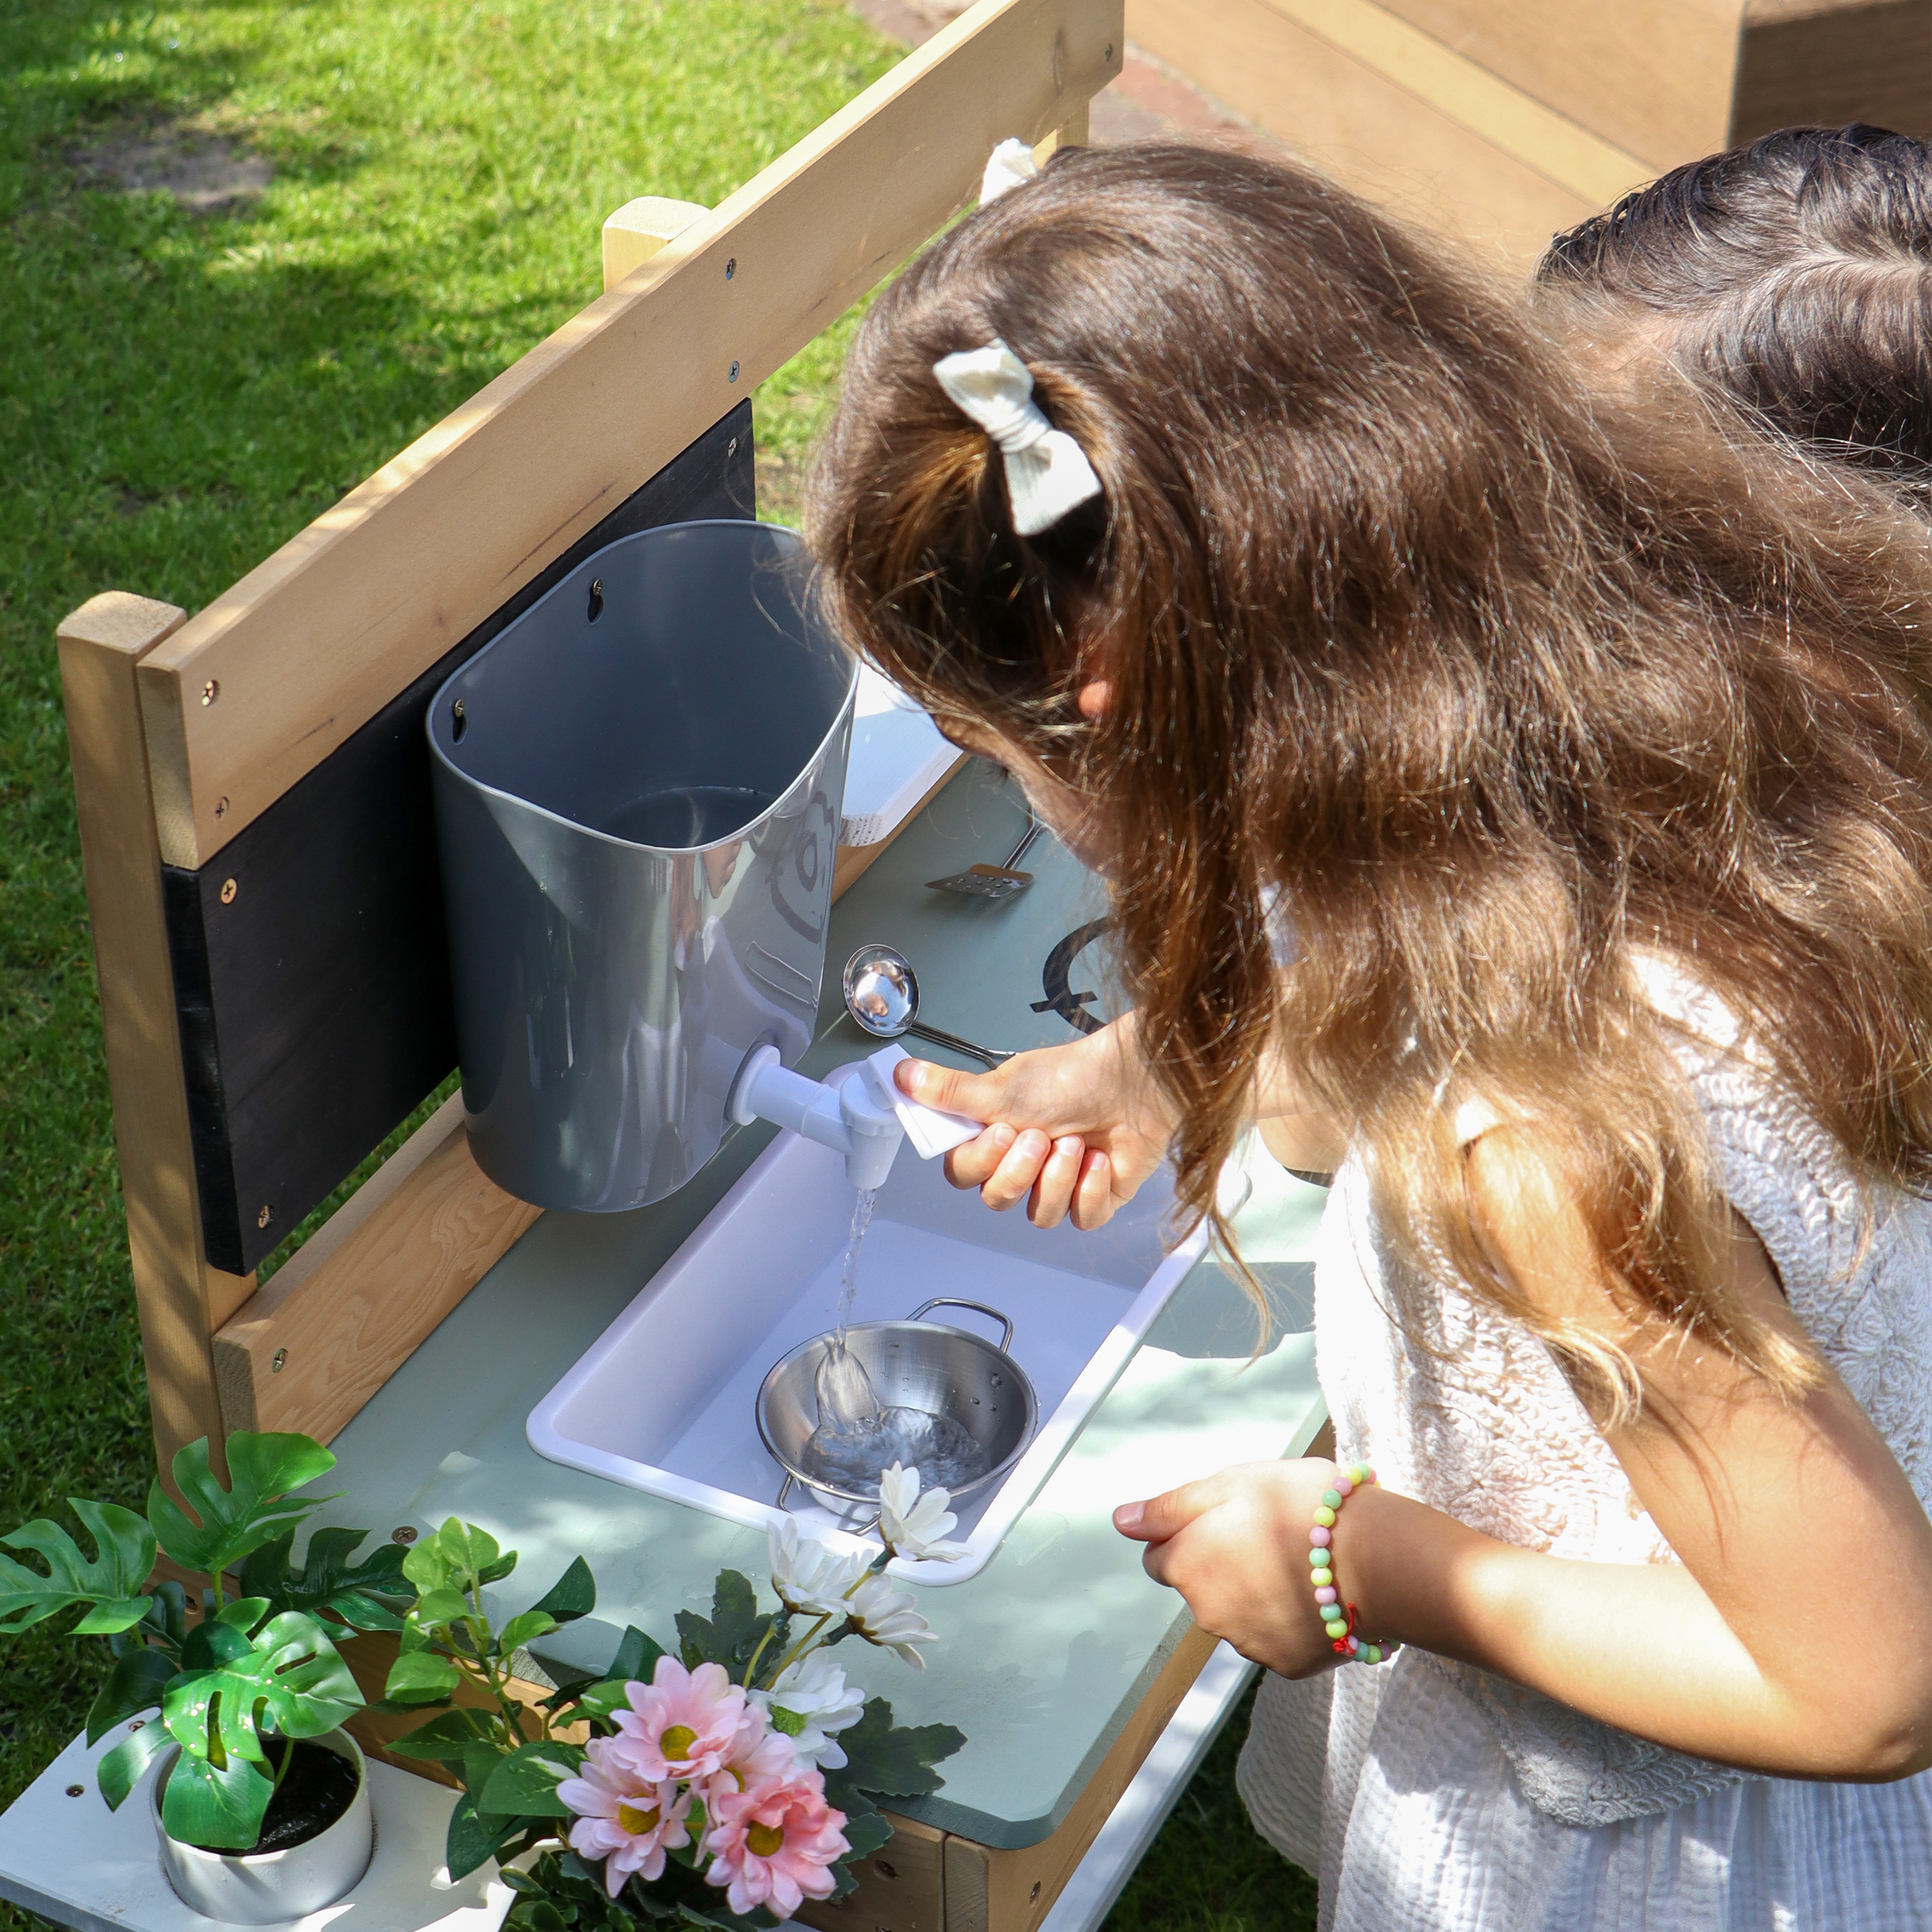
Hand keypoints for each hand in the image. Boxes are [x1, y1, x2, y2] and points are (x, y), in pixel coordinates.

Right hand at [893, 1015, 1177, 1229]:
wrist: (1138, 1083)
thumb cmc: (1075, 1077)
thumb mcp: (1004, 1086)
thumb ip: (950, 1092)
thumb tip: (902, 1075)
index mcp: (995, 1134)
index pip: (962, 1172)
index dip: (979, 1161)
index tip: (998, 1131)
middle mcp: (1024, 1161)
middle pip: (996, 1198)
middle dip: (1019, 1169)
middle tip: (1040, 1135)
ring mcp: (1060, 1182)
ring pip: (1037, 1214)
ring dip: (1057, 1176)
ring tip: (1076, 1142)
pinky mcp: (1096, 1197)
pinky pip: (1079, 1218)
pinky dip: (1090, 1188)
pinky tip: (1099, 1159)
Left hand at [1114, 1460, 1353, 1677]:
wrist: (1378, 1560)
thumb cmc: (1303, 1507)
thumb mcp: (1233, 1484)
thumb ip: (1172, 1507)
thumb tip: (1121, 1520)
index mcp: (1188, 1564)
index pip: (1159, 1556)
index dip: (1189, 1534)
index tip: (1227, 1519)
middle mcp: (1208, 1614)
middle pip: (1201, 1586)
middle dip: (1224, 1564)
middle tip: (1272, 1534)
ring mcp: (1248, 1645)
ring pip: (1238, 1614)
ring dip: (1256, 1592)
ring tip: (1303, 1562)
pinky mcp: (1287, 1665)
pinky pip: (1275, 1638)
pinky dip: (1288, 1619)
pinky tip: (1318, 1593)